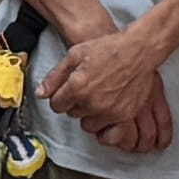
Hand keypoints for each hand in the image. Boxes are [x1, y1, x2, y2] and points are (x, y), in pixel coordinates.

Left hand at [45, 15, 178, 154]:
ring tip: (98, 98)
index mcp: (77, 87)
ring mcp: (109, 111)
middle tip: (87, 88)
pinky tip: (108, 108)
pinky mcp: (124, 116)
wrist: (138, 51)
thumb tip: (40, 94)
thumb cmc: (108, 49)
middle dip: (75, 103)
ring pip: (88, 124)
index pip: (56, 105)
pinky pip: (107, 129)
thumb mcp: (75, 55)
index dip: (60, 97)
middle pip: (72, 114)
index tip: (67, 91)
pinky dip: (105, 121)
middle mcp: (91, 102)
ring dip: (89, 114)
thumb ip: (55, 77)